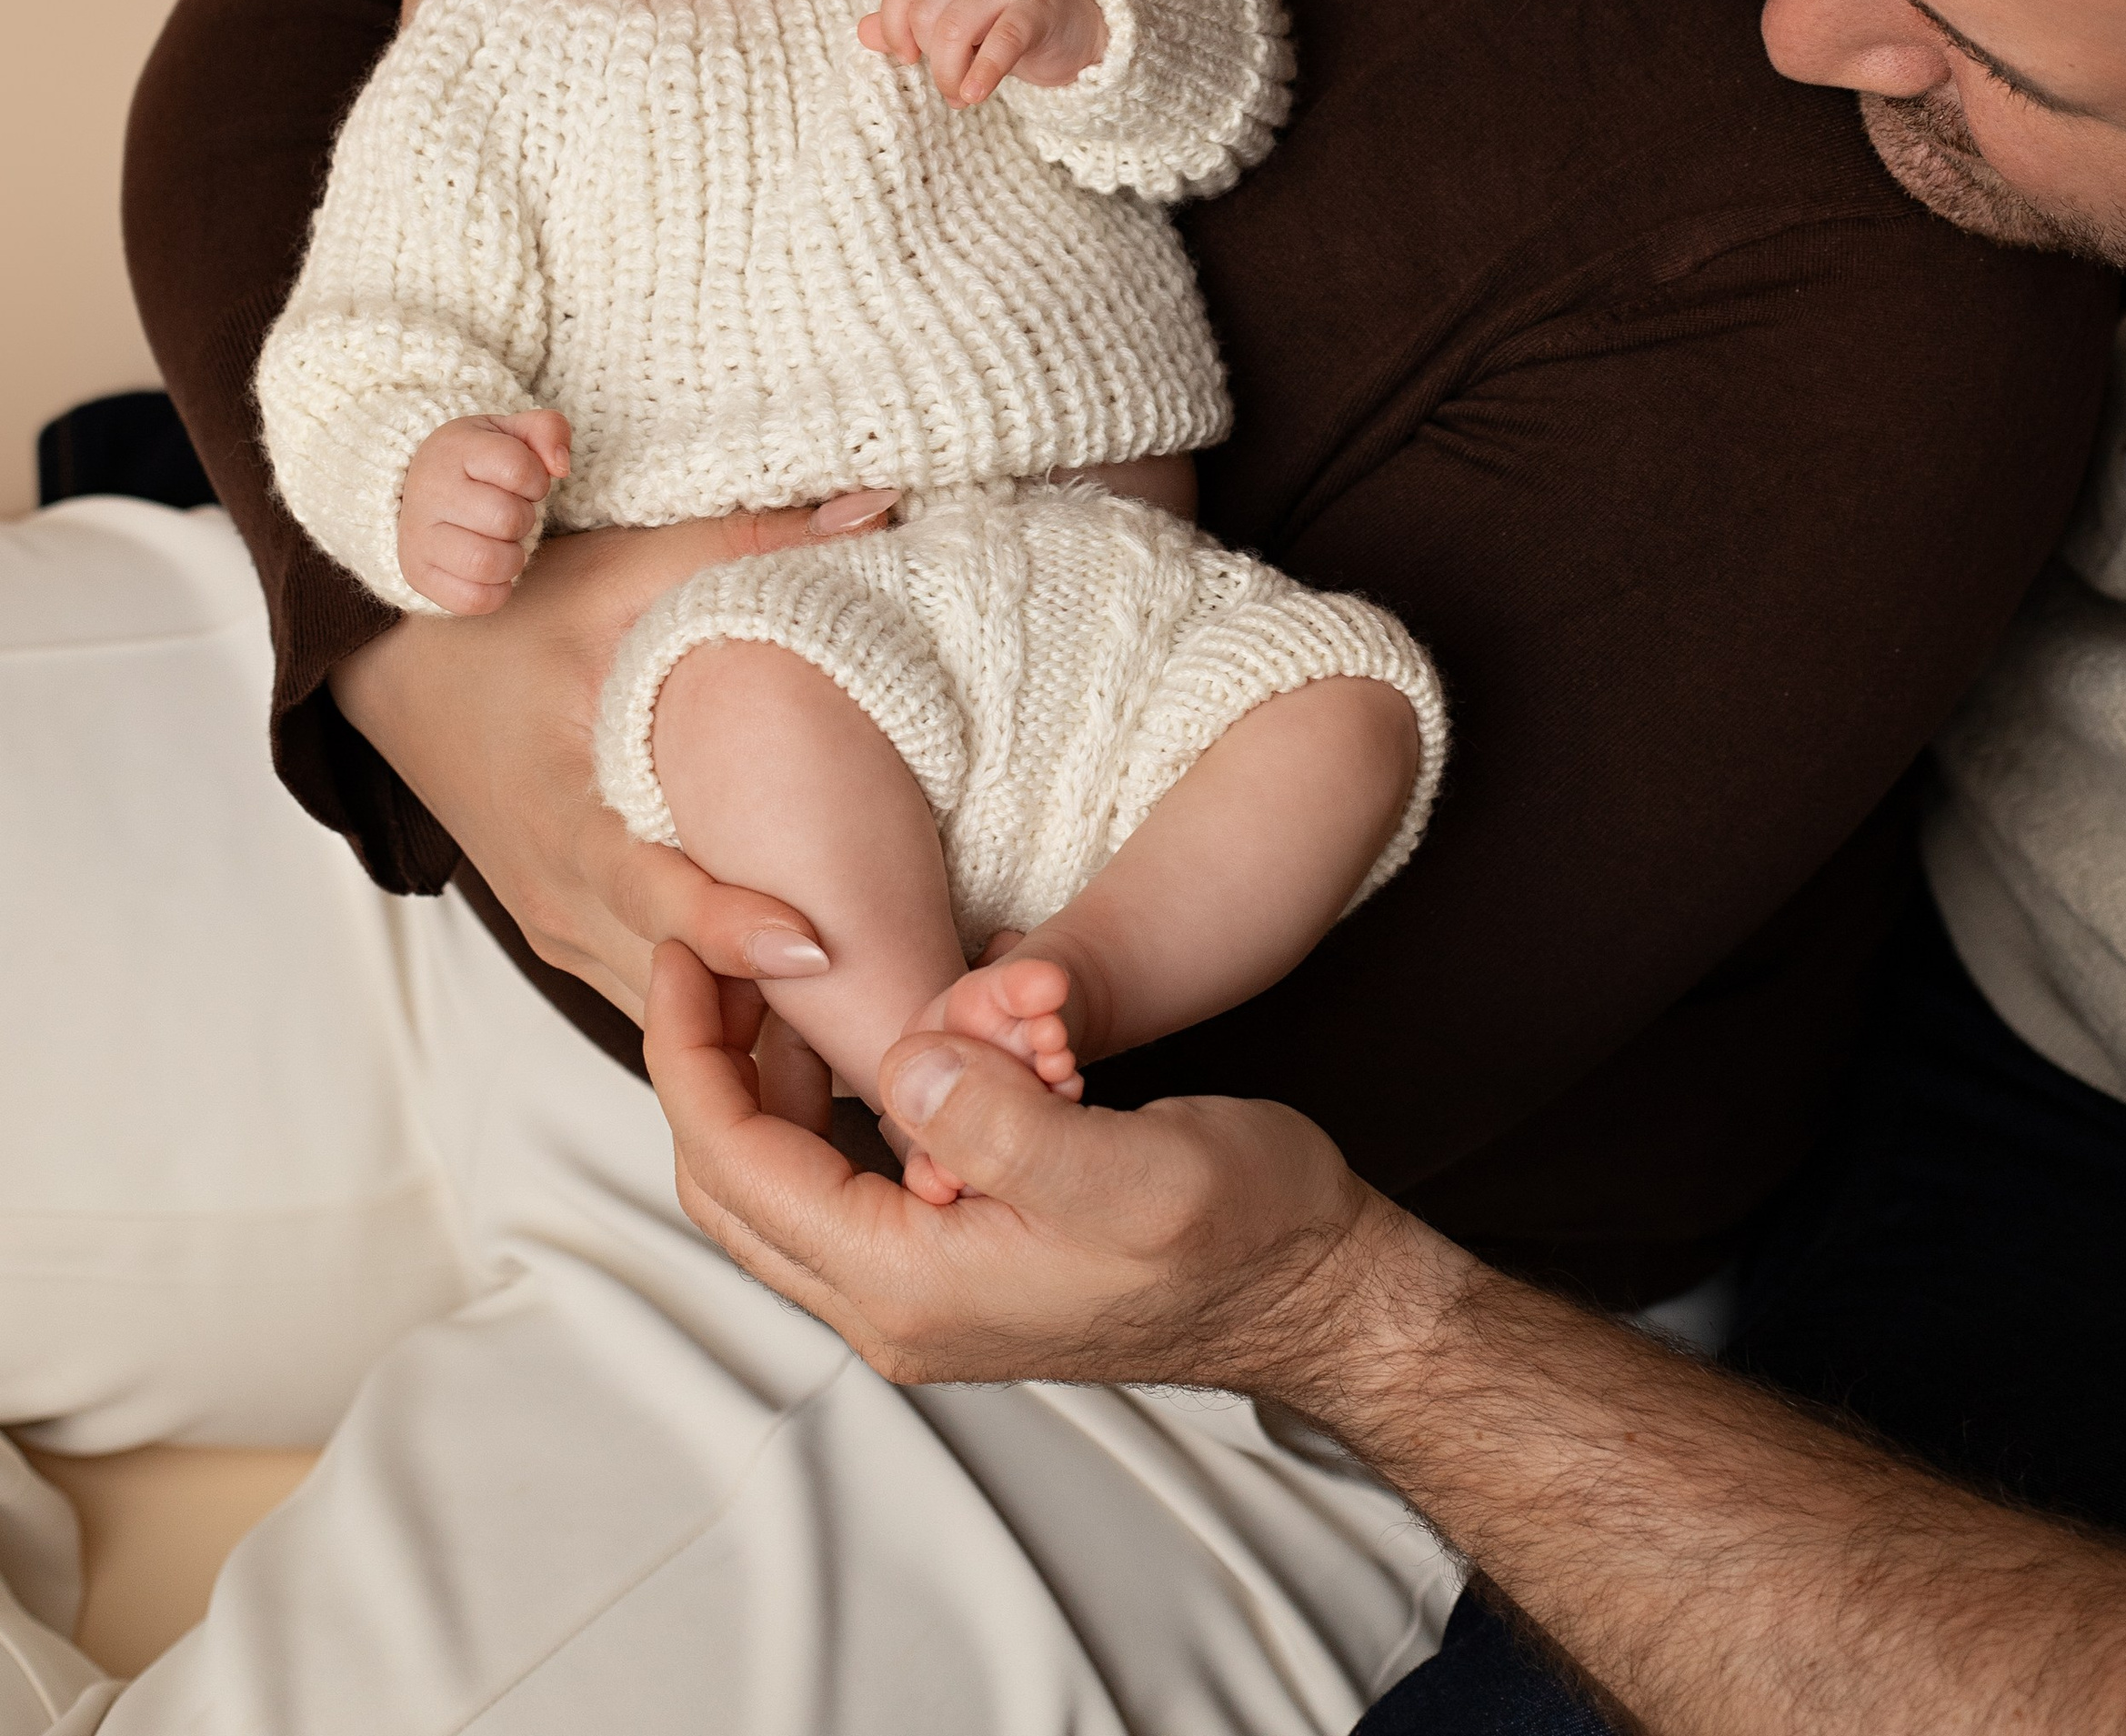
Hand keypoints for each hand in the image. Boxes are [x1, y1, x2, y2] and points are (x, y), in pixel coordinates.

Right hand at [330, 489, 896, 1020]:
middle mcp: (554, 898)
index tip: (816, 947)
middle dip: (768, 1007)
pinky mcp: (567, 931)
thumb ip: (749, 544)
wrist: (389, 668)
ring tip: (865, 1015)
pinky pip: (647, 993)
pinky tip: (799, 999)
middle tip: (888, 1008)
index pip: (649, 896)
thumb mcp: (617, 573)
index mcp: (558, 818)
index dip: (729, 928)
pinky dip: (714, 1005)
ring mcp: (557, 928)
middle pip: (667, 987)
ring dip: (746, 1018)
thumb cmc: (497, 618)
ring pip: (660, 1009)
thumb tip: (878, 507)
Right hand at [397, 409, 572, 613]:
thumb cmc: (477, 461)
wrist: (420, 489)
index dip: (537, 481)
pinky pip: (473, 600)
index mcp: (453, 449)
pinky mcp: (417, 575)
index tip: (524, 482)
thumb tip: (561, 466)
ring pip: (488, 563)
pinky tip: (493, 570)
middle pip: (507, 519)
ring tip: (502, 541)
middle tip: (511, 514)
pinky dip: (497, 590)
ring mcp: (417, 536)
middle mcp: (427, 492)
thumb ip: (547, 430)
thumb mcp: (512, 433)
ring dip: (513, 557)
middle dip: (524, 519)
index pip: (519, 469)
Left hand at [644, 942, 1422, 1394]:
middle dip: (702, 1066)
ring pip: (779, 1186)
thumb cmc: (1240, 1233)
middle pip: (731, 1187)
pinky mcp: (955, 1263)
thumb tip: (901, 1062)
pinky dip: (817, 1104)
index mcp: (914, 1285)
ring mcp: (924, 1292)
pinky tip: (853, 1034)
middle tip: (707, 954)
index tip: (684, 951)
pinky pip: (840, 1183)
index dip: (690, 1055)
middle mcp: (897, 1305)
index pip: (739, 1168)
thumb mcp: (1129, 1167)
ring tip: (770, 976)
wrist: (1311, 1291)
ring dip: (757, 1082)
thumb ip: (1002, 1125)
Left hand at [859, 0, 1105, 105]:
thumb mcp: (958, 21)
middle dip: (931, 62)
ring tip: (962, 94)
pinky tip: (976, 94)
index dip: (896, 28)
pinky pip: (999, 43)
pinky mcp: (1034, 12)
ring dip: (951, 74)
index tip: (908, 58)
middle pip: (926, 16)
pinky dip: (982, 73)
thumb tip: (863, 32)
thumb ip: (910, 25)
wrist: (1080, 22)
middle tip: (949, 87)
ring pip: (953, 31)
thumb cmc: (1009, 24)